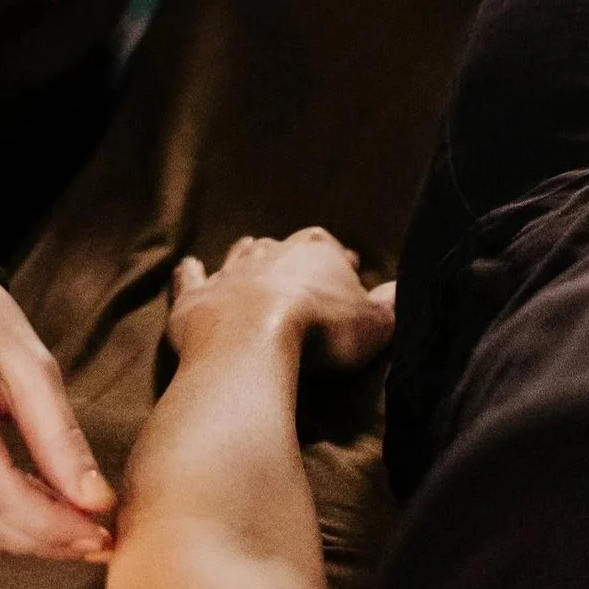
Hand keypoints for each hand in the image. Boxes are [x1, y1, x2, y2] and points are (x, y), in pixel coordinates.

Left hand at [167, 229, 395, 371]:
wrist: (253, 340)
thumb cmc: (321, 331)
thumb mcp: (374, 324)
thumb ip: (388, 305)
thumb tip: (400, 290)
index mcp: (316, 251)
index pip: (332, 250)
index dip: (339, 263)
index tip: (347, 271)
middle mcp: (271, 252)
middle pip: (283, 249)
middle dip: (290, 257)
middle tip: (296, 270)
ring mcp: (230, 272)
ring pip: (240, 255)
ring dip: (245, 257)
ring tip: (249, 252)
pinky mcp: (197, 296)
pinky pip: (192, 278)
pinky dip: (191, 273)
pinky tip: (188, 265)